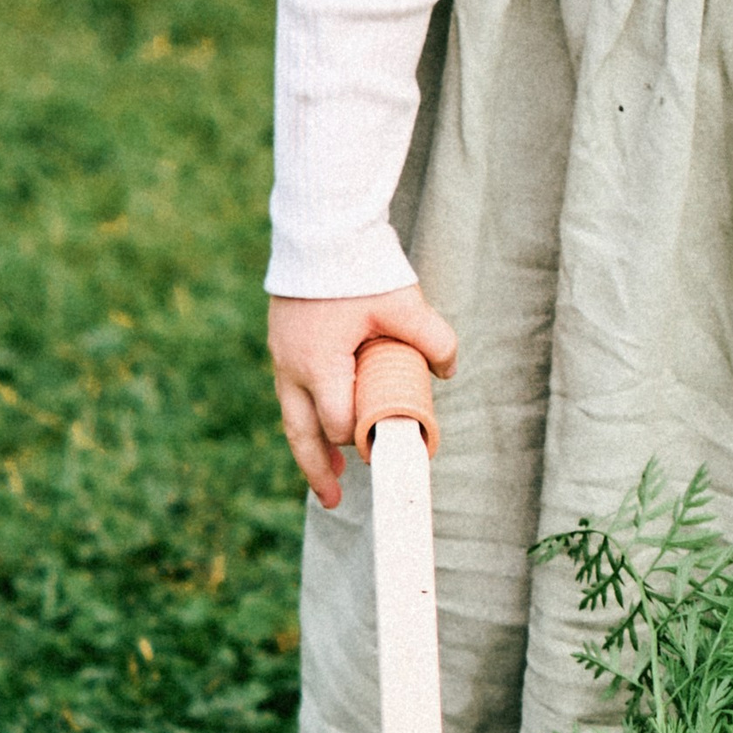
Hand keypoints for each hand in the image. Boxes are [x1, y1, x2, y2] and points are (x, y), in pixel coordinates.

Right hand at [269, 287, 456, 509]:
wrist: (321, 229)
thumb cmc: (358, 269)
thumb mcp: (404, 304)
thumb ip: (433, 338)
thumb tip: (449, 370)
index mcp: (320, 365)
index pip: (339, 422)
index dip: (361, 439)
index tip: (384, 449)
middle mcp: (293, 368)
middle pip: (302, 434)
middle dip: (318, 470)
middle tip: (334, 502)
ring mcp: (282, 357)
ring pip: (293, 417)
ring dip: (311, 448)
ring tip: (329, 478)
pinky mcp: (282, 345)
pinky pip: (292, 395)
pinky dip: (307, 417)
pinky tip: (323, 425)